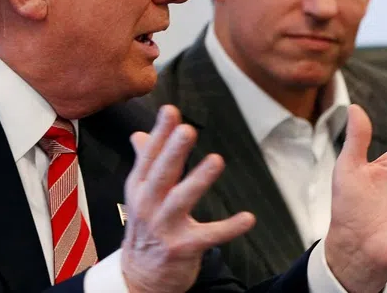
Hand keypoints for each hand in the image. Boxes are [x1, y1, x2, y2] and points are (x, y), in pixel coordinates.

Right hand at [120, 106, 255, 292]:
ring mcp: (164, 228)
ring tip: (216, 161)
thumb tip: (139, 133)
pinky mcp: (183, 248)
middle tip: (187, 130)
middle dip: (173, 152)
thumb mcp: (139, 195)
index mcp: (139, 189)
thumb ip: (144, 162)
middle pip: (161, 175)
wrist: (140, 279)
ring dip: (198, 181)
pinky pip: (210, 236)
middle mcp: (148, 206)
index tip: (171, 111)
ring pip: (181, 201)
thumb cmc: (146, 229)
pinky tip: (248, 218)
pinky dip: (229, 227)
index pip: (148, 157)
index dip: (160, 134)